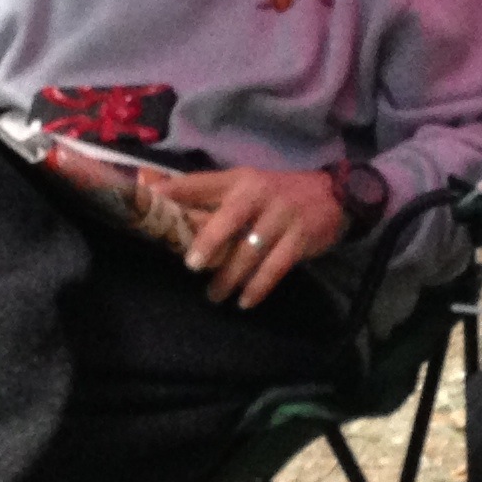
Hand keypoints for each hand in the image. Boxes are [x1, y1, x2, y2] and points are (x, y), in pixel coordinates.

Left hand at [173, 166, 345, 307]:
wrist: (333, 195)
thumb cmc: (277, 195)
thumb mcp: (246, 186)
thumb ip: (210, 196)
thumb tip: (163, 202)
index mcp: (239, 180)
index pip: (200, 182)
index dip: (174, 191)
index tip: (147, 201)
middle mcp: (258, 194)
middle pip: (228, 219)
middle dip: (208, 242)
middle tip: (192, 266)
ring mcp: (281, 216)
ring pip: (250, 250)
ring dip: (230, 277)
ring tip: (214, 295)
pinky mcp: (300, 238)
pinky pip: (275, 267)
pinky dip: (259, 287)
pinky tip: (245, 301)